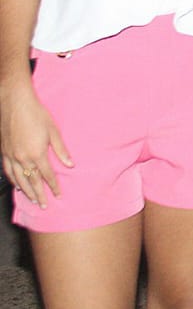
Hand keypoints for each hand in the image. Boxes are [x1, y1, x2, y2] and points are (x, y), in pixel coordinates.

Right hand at [1, 79, 72, 207]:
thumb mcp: (54, 131)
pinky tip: (17, 184)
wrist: (14, 103)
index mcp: (37, 153)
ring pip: (18, 178)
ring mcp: (11, 155)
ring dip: (25, 190)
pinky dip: (13, 180)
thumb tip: (70, 165)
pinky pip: (8, 171)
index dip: (53, 186)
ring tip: (31, 199)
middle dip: (38, 194)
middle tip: (43, 206)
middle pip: (31, 181)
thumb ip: (61, 150)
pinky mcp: (4, 152)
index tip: (58, 195)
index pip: (47, 175)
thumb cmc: (37, 114)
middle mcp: (22, 158)